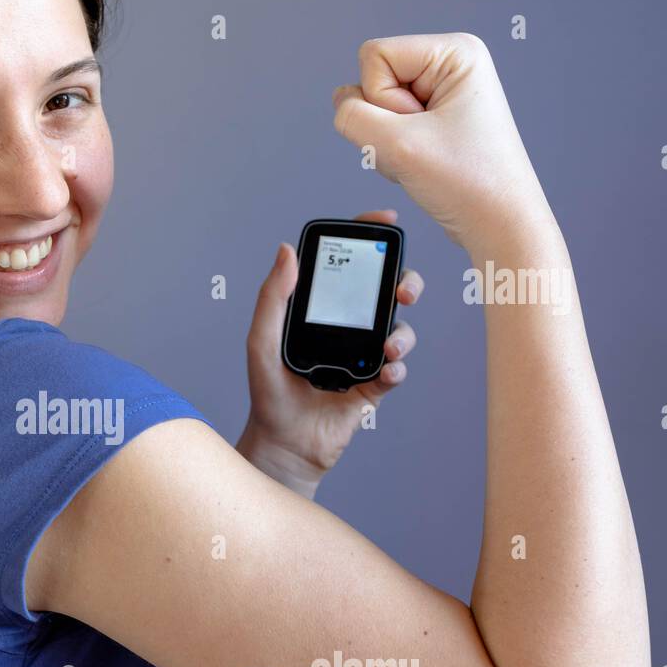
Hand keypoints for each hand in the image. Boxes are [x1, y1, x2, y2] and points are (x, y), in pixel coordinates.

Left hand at [238, 209, 423, 489]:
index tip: (386, 222)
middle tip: (403, 291)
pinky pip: (396, 370)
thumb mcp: (262, 340)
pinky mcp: (373, 386)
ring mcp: (362, 355)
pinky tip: (386, 372)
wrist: (284, 444)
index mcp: (318, 309)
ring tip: (388, 346)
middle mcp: (344, 327)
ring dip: (403, 332)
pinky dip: (397, 368)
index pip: (347, 264)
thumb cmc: (268, 393)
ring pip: (399, 329)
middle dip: (405, 283)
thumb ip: (274, 297)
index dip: (367, 237)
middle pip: (386, 291)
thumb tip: (286, 250)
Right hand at [331, 33, 556, 250]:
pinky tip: (421, 163)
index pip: (375, 56)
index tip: (418, 126)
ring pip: (375, 108)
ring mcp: (440, 95)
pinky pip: (386, 128)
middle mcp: (449, 67)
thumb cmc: (472, 183)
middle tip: (422, 145)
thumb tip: (341, 104)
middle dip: (385, 123)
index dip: (381, 99)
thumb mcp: (398, 145)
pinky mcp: (432, 121)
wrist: (497, 223)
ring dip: (387, 141)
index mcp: (455, 53)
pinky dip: (393, 152)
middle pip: (373, 81)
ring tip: (424, 156)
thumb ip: (353, 118)